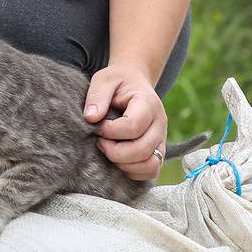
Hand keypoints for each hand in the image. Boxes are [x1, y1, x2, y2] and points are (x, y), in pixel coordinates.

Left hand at [84, 65, 166, 180]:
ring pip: (151, 165)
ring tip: (109, 151)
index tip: (97, 126)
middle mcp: (160, 124)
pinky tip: (118, 160)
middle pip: (142, 150)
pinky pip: (152, 170)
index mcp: (148, 104)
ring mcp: (161, 139)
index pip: (133, 126)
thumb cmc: (117, 82)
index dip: (110, 131)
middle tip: (99, 142)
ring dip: (125, 164)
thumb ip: (97, 96)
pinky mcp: (158, 150)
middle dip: (115, 152)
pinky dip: (134, 172)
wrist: (134, 82)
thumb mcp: (104, 80)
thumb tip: (91, 118)